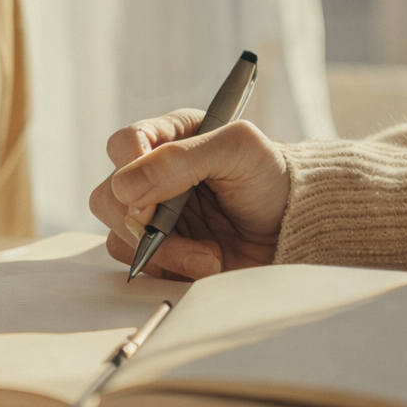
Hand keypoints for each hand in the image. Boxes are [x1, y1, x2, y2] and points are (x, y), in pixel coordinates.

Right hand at [88, 110, 290, 280]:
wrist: (297, 230)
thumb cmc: (273, 179)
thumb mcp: (238, 150)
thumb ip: (181, 159)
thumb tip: (126, 187)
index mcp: (170, 138)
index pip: (123, 144)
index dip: (128, 169)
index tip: (148, 198)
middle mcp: (153, 176)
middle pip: (108, 195)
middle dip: (139, 221)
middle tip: (168, 231)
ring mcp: (155, 216)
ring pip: (119, 234)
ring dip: (160, 251)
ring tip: (207, 256)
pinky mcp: (162, 251)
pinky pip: (139, 263)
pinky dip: (169, 269)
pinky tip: (205, 263)